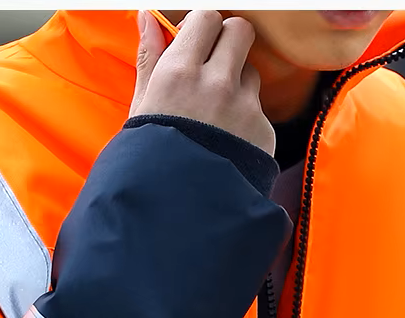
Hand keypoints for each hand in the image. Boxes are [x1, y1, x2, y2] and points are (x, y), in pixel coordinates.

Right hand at [130, 10, 275, 155]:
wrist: (180, 212)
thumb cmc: (150, 161)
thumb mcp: (140, 109)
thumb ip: (148, 59)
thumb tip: (147, 17)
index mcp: (179, 73)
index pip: (207, 17)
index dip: (202, 27)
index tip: (194, 43)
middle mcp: (216, 84)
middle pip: (240, 30)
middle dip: (227, 41)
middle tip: (212, 65)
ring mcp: (244, 108)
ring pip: (251, 72)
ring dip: (236, 83)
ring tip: (214, 116)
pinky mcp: (263, 131)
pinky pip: (258, 110)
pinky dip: (244, 120)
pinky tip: (225, 143)